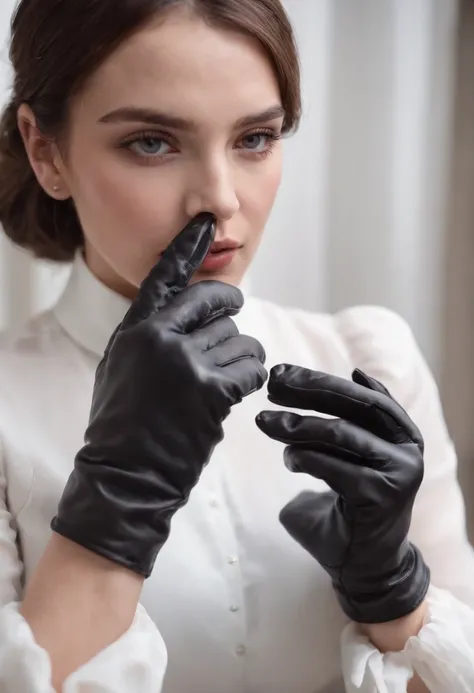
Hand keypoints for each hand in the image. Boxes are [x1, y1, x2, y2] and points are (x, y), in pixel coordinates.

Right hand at [52, 212, 267, 576]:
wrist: (124, 474)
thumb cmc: (122, 423)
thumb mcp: (121, 366)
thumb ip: (150, 334)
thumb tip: (184, 312)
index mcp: (135, 328)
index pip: (166, 275)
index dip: (188, 246)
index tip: (206, 223)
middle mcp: (159, 337)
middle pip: (216, 300)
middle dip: (230, 310)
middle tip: (232, 322)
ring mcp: (185, 363)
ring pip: (240, 337)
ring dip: (240, 355)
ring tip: (223, 377)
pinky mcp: (211, 392)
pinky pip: (251, 367)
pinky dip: (251, 377)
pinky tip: (236, 390)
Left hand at [256, 365, 429, 623]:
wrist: (363, 567)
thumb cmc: (350, 508)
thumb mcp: (348, 457)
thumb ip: (346, 421)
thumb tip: (337, 376)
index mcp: (401, 432)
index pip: (361, 394)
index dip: (320, 380)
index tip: (280, 372)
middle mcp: (406, 448)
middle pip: (354, 405)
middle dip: (309, 390)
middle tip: (271, 385)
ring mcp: (399, 471)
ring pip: (341, 432)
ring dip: (297, 424)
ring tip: (266, 422)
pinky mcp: (382, 495)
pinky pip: (335, 465)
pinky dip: (305, 457)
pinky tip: (288, 458)